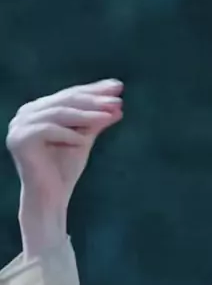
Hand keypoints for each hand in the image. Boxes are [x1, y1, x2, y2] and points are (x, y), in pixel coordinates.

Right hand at [7, 78, 123, 213]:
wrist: (50, 198)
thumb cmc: (65, 170)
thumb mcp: (84, 139)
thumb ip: (96, 121)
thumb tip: (118, 105)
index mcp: (38, 109)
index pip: (70, 95)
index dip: (95, 90)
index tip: (118, 87)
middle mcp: (26, 113)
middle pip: (66, 101)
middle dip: (94, 100)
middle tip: (117, 100)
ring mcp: (19, 126)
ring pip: (59, 113)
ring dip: (87, 114)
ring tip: (109, 115)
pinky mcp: (19, 140)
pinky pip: (48, 130)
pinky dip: (68, 134)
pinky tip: (85, 140)